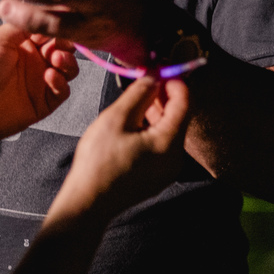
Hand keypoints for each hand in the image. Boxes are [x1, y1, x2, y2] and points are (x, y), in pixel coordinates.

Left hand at [0, 24, 78, 142]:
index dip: (58, 26)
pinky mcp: (44, 102)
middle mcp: (34, 61)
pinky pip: (63, 90)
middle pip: (63, 48)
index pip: (49, 30)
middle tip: (61, 43)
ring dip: (67, 61)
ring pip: (68, 69)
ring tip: (57, 59)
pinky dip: (60, 82)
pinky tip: (49, 76)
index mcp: (23, 44)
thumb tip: (45, 13)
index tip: (64, 21)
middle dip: (66, 43)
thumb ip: (25, 25)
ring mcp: (40, 82)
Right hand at [58, 77, 189, 220]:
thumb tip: (154, 77)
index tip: (159, 69)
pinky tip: (134, 122)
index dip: (174, 81)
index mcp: (169, 143)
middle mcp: (175, 158)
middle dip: (165, 95)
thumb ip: (139, 93)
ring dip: (158, 112)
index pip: (185, 102)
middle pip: (179, 116)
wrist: (88, 203)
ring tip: (137, 99)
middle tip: (146, 80)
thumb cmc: (98, 163)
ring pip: (170, 131)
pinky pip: (162, 145)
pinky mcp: (157, 176)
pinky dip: (153, 129)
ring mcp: (168, 170)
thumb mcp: (116, 118)